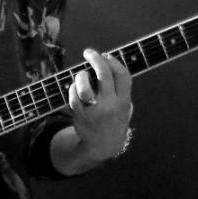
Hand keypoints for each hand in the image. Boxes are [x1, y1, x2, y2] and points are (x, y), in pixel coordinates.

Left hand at [68, 48, 132, 163]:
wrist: (103, 145)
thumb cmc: (114, 120)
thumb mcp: (125, 107)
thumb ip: (120, 89)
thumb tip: (107, 62)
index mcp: (123, 102)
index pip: (122, 75)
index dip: (114, 61)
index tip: (106, 55)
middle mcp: (110, 105)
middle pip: (104, 74)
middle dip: (96, 59)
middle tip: (89, 53)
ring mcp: (94, 111)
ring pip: (85, 85)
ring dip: (82, 75)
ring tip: (82, 74)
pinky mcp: (80, 115)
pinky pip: (73, 95)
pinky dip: (73, 88)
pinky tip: (75, 88)